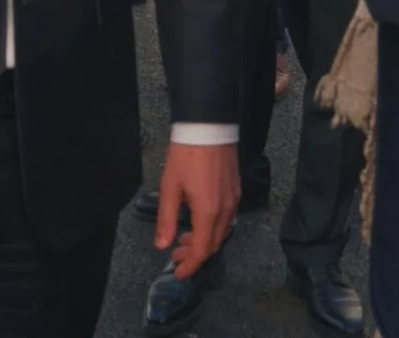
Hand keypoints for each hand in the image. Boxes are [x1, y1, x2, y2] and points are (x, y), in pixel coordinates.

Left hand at [154, 142, 238, 278]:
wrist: (209, 126)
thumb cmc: (186, 155)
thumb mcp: (170, 186)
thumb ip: (167, 218)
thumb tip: (162, 245)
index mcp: (209, 212)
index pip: (203, 250)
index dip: (191, 265)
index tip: (178, 273)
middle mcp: (226, 209)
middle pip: (214, 243)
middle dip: (195, 254)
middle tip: (176, 254)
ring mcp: (234, 199)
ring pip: (222, 231)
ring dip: (204, 240)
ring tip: (184, 237)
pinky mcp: (236, 189)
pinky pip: (227, 218)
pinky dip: (213, 227)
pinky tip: (199, 220)